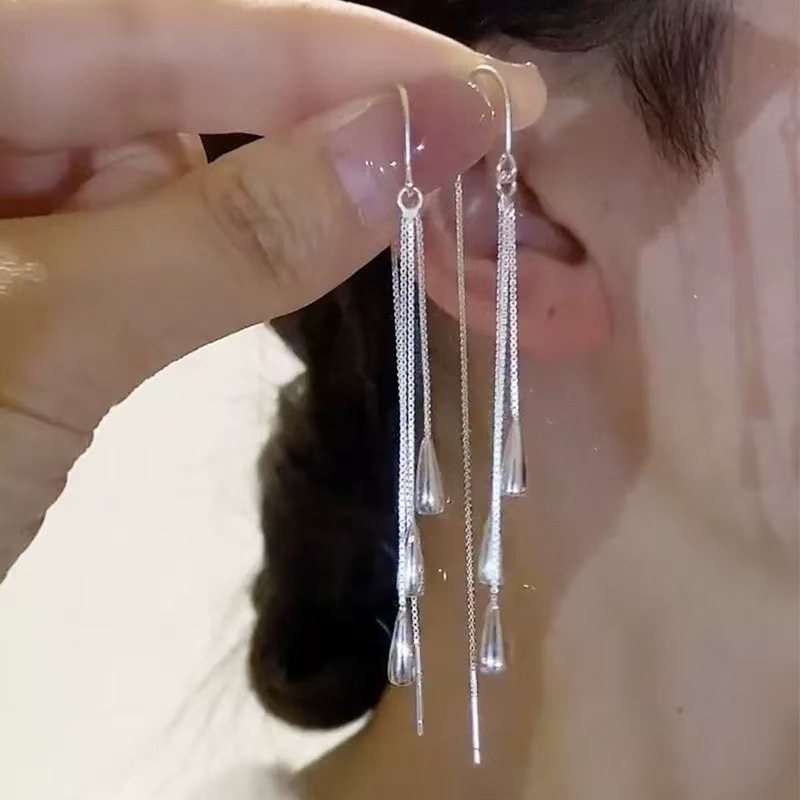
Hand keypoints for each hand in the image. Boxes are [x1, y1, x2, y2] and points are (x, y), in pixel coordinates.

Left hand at [0, 0, 545, 575]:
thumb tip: (410, 145)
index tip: (481, 89)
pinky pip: (137, 229)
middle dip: (323, 114)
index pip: (165, 23)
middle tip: (461, 147)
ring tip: (394, 204)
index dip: (340, 53)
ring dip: (276, 190)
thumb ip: (232, 235)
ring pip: (160, 160)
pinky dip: (217, 247)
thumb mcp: (50, 334)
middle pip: (169, 77)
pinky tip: (274, 255)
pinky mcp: (17, 267)